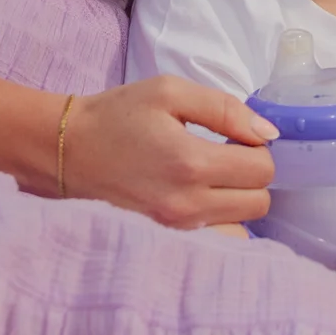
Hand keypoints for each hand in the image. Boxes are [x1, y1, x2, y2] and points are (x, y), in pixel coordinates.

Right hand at [59, 73, 273, 230]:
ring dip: (238, 202)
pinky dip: (221, 224)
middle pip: (259, 201)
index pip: (262, 168)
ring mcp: (177, 229)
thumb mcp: (170, 92)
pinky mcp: (167, 240)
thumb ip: (225, 109)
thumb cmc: (117, 116)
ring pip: (243, 226)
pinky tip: (203, 202)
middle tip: (224, 156)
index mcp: (191, 162)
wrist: (68, 150)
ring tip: (212, 180)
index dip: (256, 147)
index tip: (233, 137)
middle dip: (250, 176)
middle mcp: (188, 203)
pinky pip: (218, 242)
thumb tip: (268, 133)